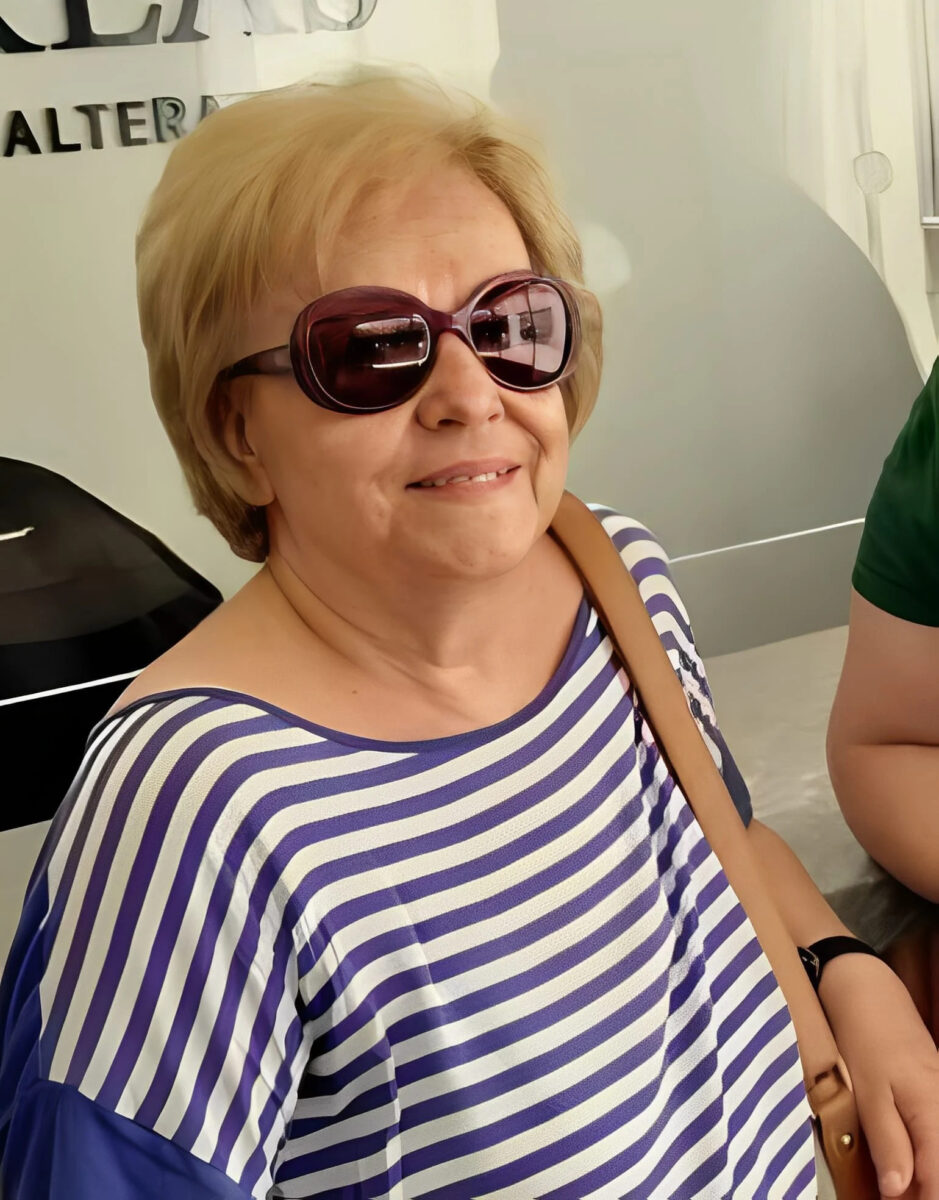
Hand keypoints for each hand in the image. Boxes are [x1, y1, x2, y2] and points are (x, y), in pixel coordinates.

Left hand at [819, 953, 938, 1198]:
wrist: (866, 989)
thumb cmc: (862, 1036)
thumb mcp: (867, 1092)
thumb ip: (888, 1143)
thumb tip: (898, 1191)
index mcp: (934, 1115)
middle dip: (923, 1189)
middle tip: (890, 1195)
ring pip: (938, 1153)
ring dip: (922, 1176)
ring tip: (894, 1187)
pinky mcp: (935, 1093)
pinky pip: (934, 1135)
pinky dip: (922, 1157)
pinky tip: (902, 1167)